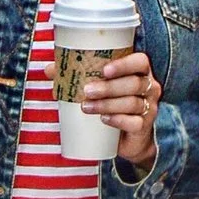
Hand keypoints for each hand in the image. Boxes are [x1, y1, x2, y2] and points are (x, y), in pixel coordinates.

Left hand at [77, 46, 162, 163]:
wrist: (127, 137)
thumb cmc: (113, 104)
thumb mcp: (98, 88)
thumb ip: (77, 76)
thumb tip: (50, 69)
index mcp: (139, 71)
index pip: (140, 61)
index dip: (124, 64)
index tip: (104, 69)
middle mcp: (149, 87)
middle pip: (134, 83)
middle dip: (109, 87)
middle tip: (87, 90)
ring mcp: (149, 107)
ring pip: (132, 102)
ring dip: (108, 104)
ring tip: (86, 107)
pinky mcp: (144, 126)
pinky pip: (134, 122)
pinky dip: (118, 120)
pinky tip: (104, 120)